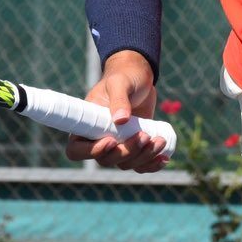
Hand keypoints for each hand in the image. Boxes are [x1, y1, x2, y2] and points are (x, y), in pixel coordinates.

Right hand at [63, 49, 169, 172]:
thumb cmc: (124, 76)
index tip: (111, 141)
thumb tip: (121, 120)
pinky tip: (164, 158)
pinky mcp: (134, 146)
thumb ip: (119, 99)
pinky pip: (140, 164)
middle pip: (106, 160)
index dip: (91, 152)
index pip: (77, 150)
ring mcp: (118, 145)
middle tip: (144, 135)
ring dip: (143, 157)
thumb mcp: (119, 83)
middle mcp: (99, 139)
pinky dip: (151, 164)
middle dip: (127, 152)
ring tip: (160, 140)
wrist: (139, 77)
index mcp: (86, 125)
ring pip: (126, 163)